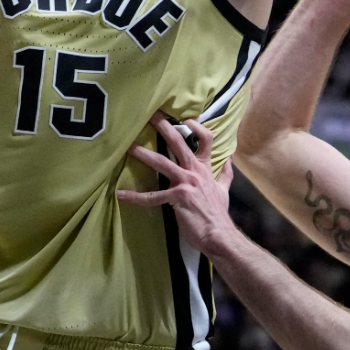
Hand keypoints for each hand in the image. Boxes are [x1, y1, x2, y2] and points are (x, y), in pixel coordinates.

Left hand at [117, 112, 237, 257]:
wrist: (217, 234)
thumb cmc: (218, 213)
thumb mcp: (223, 190)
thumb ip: (224, 174)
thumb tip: (228, 161)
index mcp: (205, 168)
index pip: (205, 138)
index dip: (196, 126)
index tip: (183, 119)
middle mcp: (195, 171)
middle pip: (179, 142)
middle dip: (164, 127)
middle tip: (150, 115)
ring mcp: (185, 182)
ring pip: (161, 162)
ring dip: (143, 154)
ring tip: (129, 146)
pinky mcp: (176, 198)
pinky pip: (152, 196)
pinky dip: (136, 196)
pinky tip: (122, 195)